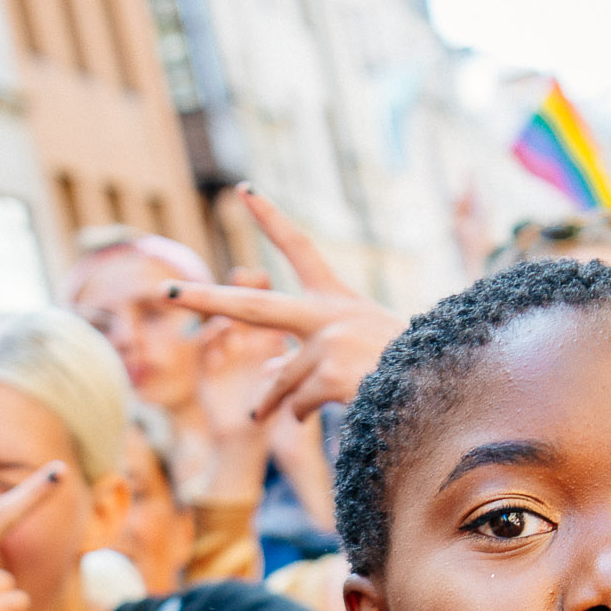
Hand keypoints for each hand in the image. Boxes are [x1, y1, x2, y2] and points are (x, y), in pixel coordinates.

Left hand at [167, 185, 404, 422]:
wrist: (444, 387)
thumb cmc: (408, 369)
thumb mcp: (358, 351)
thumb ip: (308, 356)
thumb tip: (266, 374)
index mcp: (339, 299)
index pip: (300, 248)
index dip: (270, 219)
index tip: (243, 190)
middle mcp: (327, 314)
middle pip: (252, 306)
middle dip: (204, 299)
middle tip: (166, 291)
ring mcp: (326, 342)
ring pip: (278, 379)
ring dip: (271, 401)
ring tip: (266, 415)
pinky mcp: (328, 373)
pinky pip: (295, 403)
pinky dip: (297, 415)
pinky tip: (308, 420)